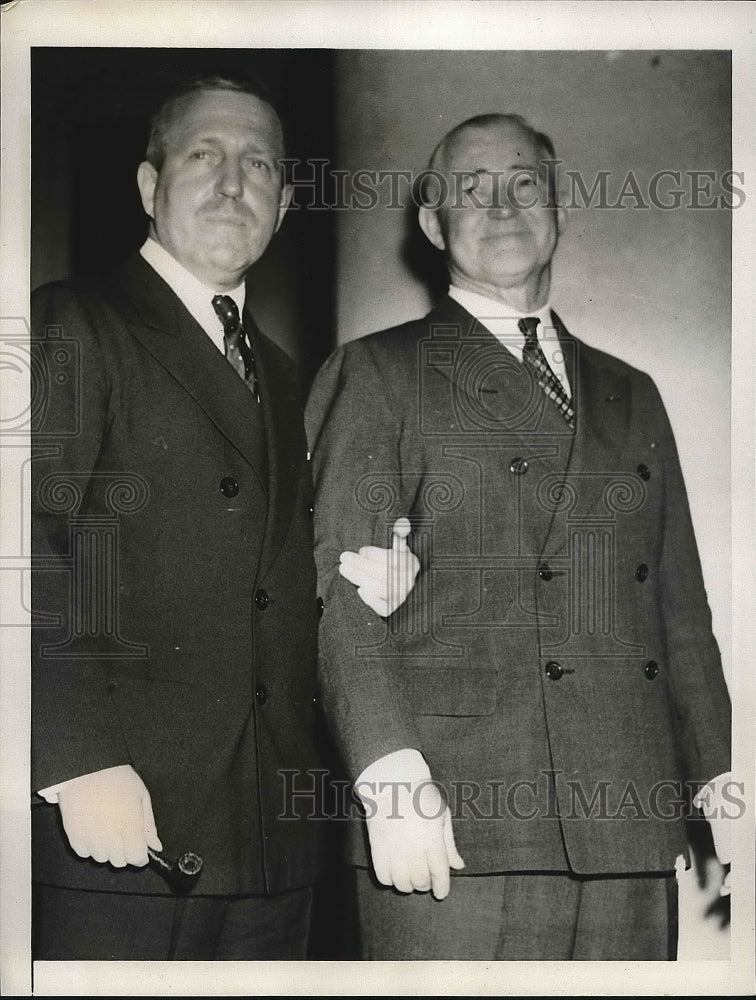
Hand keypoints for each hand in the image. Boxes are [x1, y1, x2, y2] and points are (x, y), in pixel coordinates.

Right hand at [56, 764, 161, 867]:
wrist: (86, 768)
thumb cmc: (117, 778)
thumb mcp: (141, 796)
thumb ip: (148, 825)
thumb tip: (156, 847)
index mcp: (130, 824)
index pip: (136, 858)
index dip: (141, 856)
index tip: (140, 849)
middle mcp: (110, 835)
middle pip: (120, 862)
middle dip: (125, 852)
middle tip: (123, 833)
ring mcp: (90, 837)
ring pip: (102, 859)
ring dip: (107, 850)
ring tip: (106, 828)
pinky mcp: (73, 836)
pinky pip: (84, 853)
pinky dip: (89, 847)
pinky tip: (92, 829)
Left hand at [340, 517, 419, 616]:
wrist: (396, 586)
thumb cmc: (393, 563)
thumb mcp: (398, 548)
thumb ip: (399, 535)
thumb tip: (402, 522)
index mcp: (411, 563)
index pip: (394, 559)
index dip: (375, 555)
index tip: (361, 550)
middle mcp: (408, 581)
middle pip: (384, 574)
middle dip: (361, 564)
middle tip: (344, 557)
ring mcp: (401, 596)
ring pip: (381, 589)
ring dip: (360, 578)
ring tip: (344, 569)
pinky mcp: (392, 608)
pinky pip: (383, 607)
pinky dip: (371, 600)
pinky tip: (360, 590)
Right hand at [359, 777, 464, 899]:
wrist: (391, 783)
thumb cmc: (421, 796)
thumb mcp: (442, 815)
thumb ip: (450, 844)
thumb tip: (459, 866)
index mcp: (432, 839)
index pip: (439, 873)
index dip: (442, 887)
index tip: (441, 893)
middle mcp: (413, 848)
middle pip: (421, 881)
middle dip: (425, 885)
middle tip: (426, 879)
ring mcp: (393, 849)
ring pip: (401, 884)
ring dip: (408, 885)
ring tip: (410, 877)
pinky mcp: (377, 848)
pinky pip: (382, 876)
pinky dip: (390, 880)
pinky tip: (395, 873)